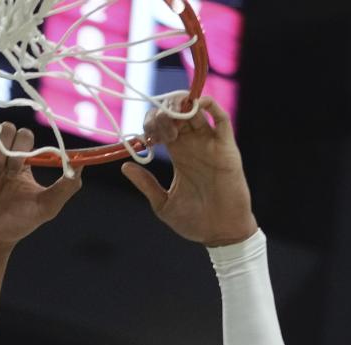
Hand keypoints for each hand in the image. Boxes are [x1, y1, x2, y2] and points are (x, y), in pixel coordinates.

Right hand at [0, 122, 81, 254]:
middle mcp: (1, 155)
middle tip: (0, 174)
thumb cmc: (15, 225)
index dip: (22, 148)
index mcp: (21, 162)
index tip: (16, 173)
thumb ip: (66, 186)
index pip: (25, 135)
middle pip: (6, 128)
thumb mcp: (46, 207)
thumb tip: (83, 162)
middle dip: (5, 150)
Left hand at [122, 97, 257, 247]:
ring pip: (196, 109)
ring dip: (181, 107)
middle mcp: (194, 145)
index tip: (146, 139)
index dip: (152, 123)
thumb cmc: (194, 222)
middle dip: (163, 113)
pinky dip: (208, 105)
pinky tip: (195, 105)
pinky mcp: (226, 147)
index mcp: (179, 155)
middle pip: (178, 112)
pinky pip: (221, 118)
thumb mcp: (163, 204)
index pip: (163, 126)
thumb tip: (125, 166)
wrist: (220, 234)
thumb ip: (146, 184)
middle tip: (158, 131)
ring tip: (171, 123)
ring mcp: (210, 144)